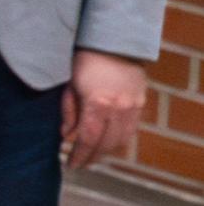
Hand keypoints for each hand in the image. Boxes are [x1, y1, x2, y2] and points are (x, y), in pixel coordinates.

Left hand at [66, 50, 148, 169]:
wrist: (112, 41)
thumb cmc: (83, 60)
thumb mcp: (68, 84)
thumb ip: (68, 111)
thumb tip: (66, 136)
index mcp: (98, 103)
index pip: (88, 139)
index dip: (79, 155)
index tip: (70, 165)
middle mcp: (119, 107)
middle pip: (106, 144)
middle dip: (92, 157)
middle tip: (80, 164)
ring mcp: (133, 105)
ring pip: (122, 139)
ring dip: (107, 151)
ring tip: (92, 156)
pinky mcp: (140, 101)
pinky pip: (131, 128)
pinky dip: (119, 139)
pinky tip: (108, 142)